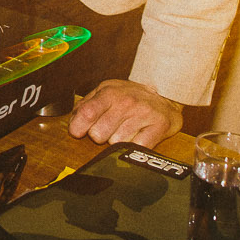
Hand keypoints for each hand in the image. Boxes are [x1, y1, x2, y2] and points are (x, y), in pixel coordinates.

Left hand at [67, 79, 182, 148]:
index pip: (86, 114)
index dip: (78, 128)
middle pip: (98, 134)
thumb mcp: (106, 92)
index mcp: (110, 93)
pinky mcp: (158, 128)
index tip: (80, 132)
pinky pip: (134, 148)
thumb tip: (73, 122)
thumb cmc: (131, 97)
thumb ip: (86, 105)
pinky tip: (137, 135)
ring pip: (115, 143)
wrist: (165, 97)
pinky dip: (133, 146)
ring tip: (126, 129)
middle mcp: (126, 102)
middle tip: (111, 127)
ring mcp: (143, 115)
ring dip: (118, 141)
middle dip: (101, 135)